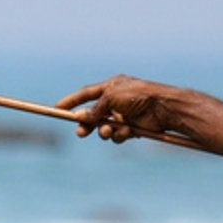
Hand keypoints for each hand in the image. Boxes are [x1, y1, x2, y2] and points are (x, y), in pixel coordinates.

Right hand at [56, 75, 176, 142]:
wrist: (164, 107)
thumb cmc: (138, 95)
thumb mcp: (111, 98)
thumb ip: (94, 109)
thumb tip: (80, 117)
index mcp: (111, 87)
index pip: (86, 94)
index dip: (72, 101)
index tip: (58, 108)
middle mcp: (116, 101)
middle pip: (93, 115)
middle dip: (87, 124)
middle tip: (80, 133)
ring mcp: (124, 114)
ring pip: (105, 127)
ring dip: (104, 131)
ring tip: (109, 131)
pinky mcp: (133, 127)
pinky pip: (119, 134)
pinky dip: (120, 134)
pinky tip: (127, 131)